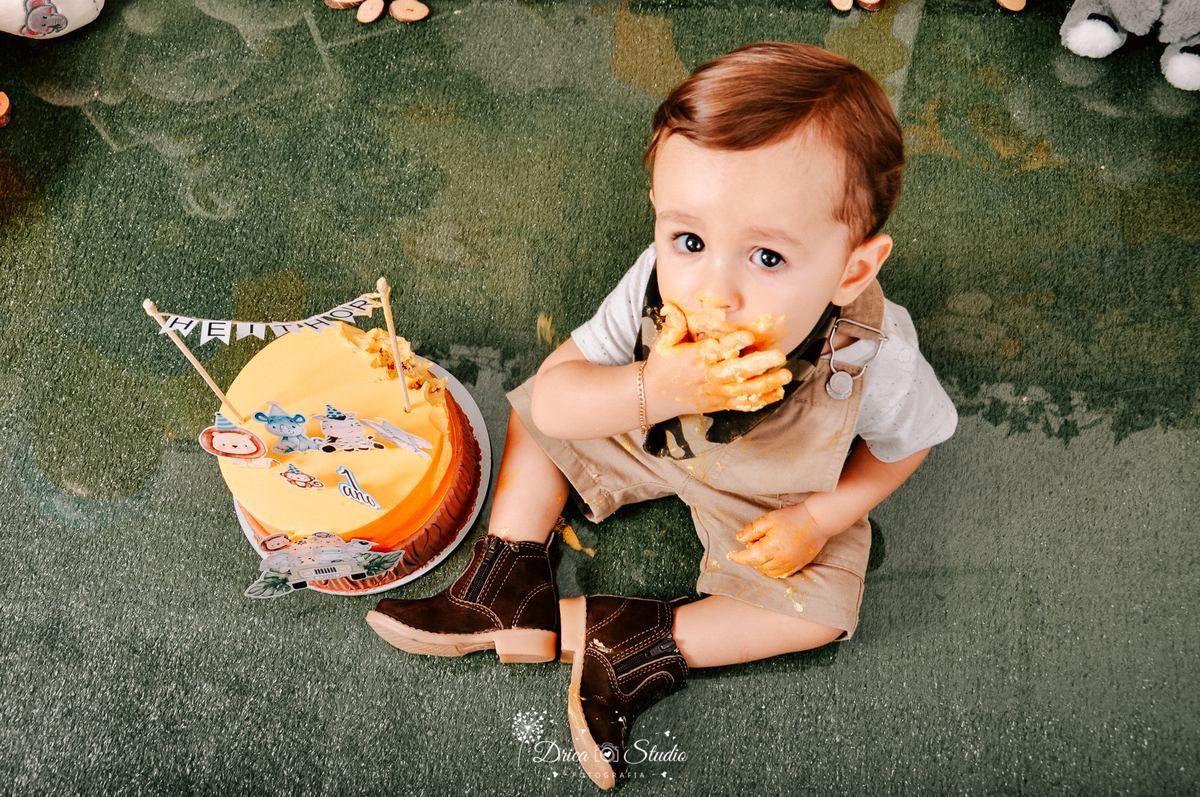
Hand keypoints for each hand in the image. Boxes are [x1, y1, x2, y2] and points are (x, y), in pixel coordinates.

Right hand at [651, 301, 790, 413]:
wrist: (655, 395)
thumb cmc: (663, 364)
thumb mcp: (663, 343)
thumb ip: (673, 325)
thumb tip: (673, 308)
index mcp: (695, 359)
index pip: (716, 350)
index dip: (732, 343)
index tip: (748, 336)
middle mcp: (708, 377)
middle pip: (736, 372)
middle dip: (759, 364)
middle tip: (780, 355)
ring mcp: (716, 393)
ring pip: (745, 390)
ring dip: (767, 383)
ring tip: (787, 375)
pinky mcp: (720, 403)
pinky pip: (743, 404)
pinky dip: (761, 401)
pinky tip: (779, 393)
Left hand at [726, 505, 829, 578]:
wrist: (818, 521)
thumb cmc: (793, 518)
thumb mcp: (769, 519)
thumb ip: (752, 530)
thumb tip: (739, 538)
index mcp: (771, 549)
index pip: (749, 558)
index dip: (737, 557)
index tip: (729, 555)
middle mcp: (780, 561)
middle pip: (757, 566)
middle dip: (751, 556)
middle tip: (756, 540)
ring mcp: (790, 566)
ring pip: (768, 572)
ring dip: (761, 563)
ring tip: (766, 546)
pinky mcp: (797, 566)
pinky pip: (780, 574)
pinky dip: (772, 569)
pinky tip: (773, 557)